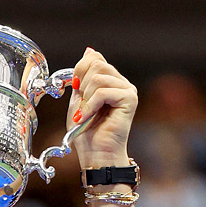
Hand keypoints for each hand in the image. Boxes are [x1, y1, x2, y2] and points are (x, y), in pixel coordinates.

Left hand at [68, 48, 137, 168]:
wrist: (96, 156)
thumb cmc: (87, 134)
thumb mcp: (78, 101)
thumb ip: (82, 78)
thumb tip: (89, 50)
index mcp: (110, 81)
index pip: (95, 58)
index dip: (80, 70)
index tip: (75, 90)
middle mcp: (121, 83)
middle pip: (96, 64)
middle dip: (82, 86)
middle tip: (82, 107)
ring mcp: (128, 89)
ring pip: (98, 77)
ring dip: (85, 99)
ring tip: (85, 115)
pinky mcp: (130, 98)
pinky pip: (103, 91)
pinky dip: (90, 105)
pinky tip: (87, 117)